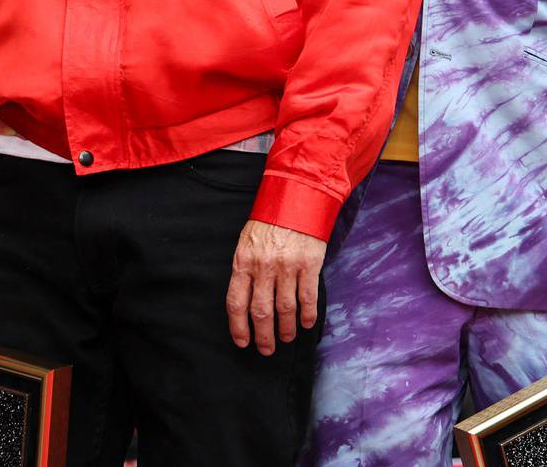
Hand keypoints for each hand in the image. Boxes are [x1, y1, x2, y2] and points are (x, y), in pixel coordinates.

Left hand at [225, 220, 327, 354]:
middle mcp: (264, 266)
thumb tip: (247, 302)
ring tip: (287, 338)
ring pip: (285, 309)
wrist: (298, 196)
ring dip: (286, 329)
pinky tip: (307, 324)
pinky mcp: (309, 263)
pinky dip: (308, 315)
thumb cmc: (270, 221)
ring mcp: (287, 266)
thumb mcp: (247, 242)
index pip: (236, 303)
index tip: (243, 342)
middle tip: (267, 350)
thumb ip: (246, 270)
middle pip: (261, 312)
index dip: (238, 327)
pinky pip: (308, 297)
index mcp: (243, 261)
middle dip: (264, 336)